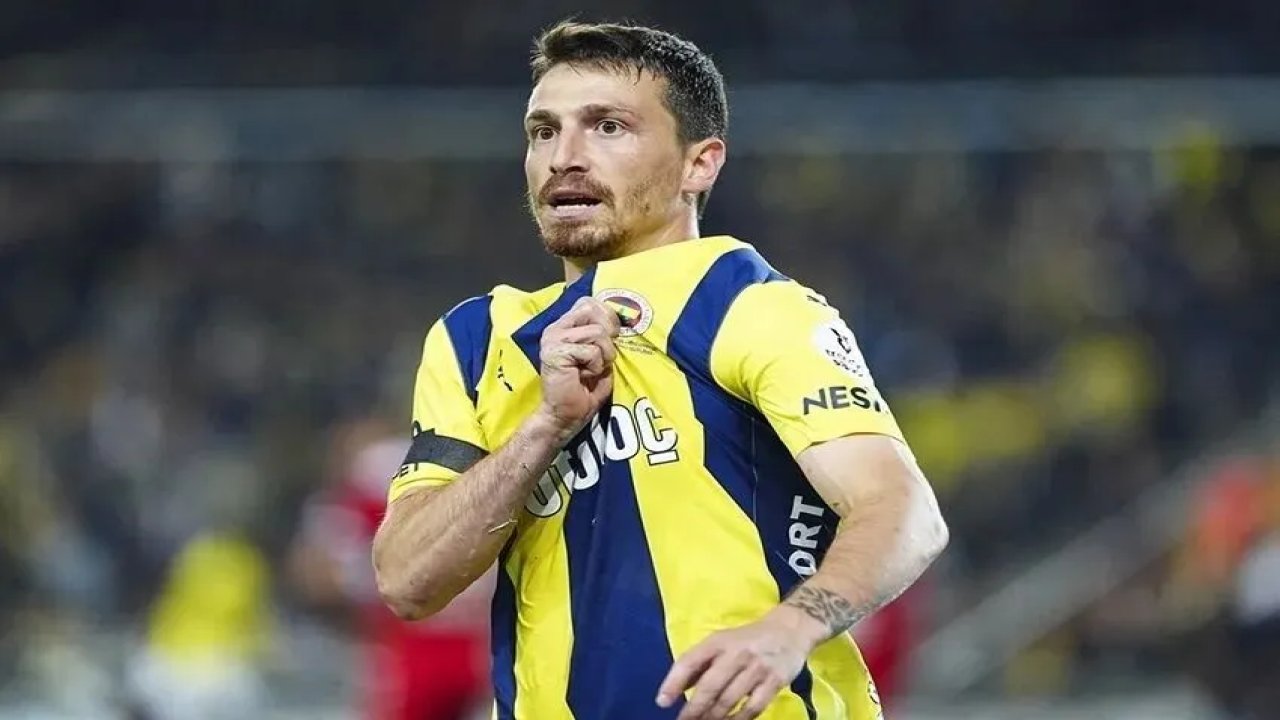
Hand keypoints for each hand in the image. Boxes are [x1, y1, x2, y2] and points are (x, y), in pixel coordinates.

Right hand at [537, 297, 619, 441]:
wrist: (565, 416)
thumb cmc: (584, 389)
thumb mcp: (600, 356)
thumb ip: (604, 337)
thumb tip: (620, 321)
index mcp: (564, 327)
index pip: (588, 302)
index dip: (606, 316)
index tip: (611, 337)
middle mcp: (556, 328)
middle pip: (592, 310)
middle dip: (606, 334)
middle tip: (602, 357)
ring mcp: (553, 339)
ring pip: (597, 333)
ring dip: (602, 356)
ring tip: (590, 370)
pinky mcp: (556, 352)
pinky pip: (591, 351)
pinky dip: (595, 367)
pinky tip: (583, 376)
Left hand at [656, 612, 819, 719]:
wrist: (790, 630)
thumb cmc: (747, 639)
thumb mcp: (721, 643)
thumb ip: (699, 664)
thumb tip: (673, 690)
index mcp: (718, 641)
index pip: (690, 661)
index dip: (673, 682)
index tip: (662, 702)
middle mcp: (736, 653)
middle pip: (710, 687)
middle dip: (693, 710)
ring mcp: (756, 668)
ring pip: (729, 700)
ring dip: (713, 718)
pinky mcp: (774, 681)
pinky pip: (753, 708)